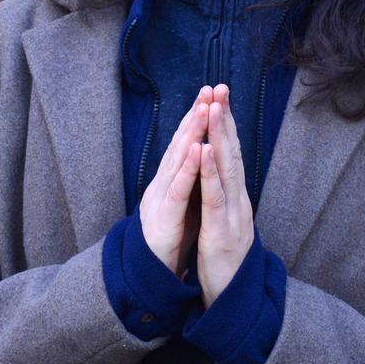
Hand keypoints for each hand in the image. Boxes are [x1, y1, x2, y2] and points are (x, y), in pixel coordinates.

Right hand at [139, 86, 211, 274]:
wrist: (151, 275)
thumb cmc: (171, 238)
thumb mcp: (184, 204)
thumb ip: (190, 180)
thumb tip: (200, 157)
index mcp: (173, 180)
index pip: (187, 143)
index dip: (199, 118)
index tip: (213, 94)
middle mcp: (164, 183)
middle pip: (181, 144)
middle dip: (196, 114)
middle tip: (209, 88)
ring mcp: (162, 198)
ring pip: (177, 160)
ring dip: (191, 133)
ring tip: (204, 109)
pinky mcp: (164, 217)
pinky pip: (177, 190)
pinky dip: (187, 169)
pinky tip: (195, 150)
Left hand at [195, 84, 254, 306]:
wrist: (235, 299)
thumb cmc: (226, 262)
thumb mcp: (227, 224)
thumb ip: (225, 199)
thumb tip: (222, 176)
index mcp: (236, 198)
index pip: (231, 154)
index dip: (225, 125)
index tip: (219, 96)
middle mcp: (239, 200)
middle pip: (232, 153)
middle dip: (225, 119)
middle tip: (220, 88)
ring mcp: (234, 214)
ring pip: (226, 169)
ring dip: (219, 136)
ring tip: (213, 108)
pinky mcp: (222, 230)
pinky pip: (215, 197)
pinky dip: (210, 171)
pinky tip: (204, 150)